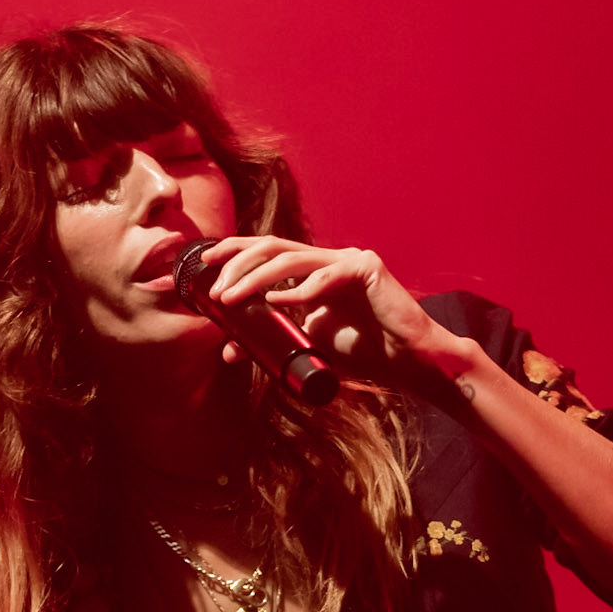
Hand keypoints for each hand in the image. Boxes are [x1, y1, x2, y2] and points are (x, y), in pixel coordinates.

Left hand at [197, 236, 472, 387]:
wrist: (409, 363)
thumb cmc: (364, 354)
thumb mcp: (307, 348)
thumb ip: (271, 344)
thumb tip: (229, 350)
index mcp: (313, 273)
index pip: (267, 253)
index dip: (234, 253)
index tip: (203, 264)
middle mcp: (327, 260)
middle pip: (272, 248)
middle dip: (238, 263)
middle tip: (215, 289)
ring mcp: (347, 260)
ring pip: (292, 258)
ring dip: (257, 277)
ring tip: (232, 298)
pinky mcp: (367, 268)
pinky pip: (326, 277)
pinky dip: (300, 290)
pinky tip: (278, 301)